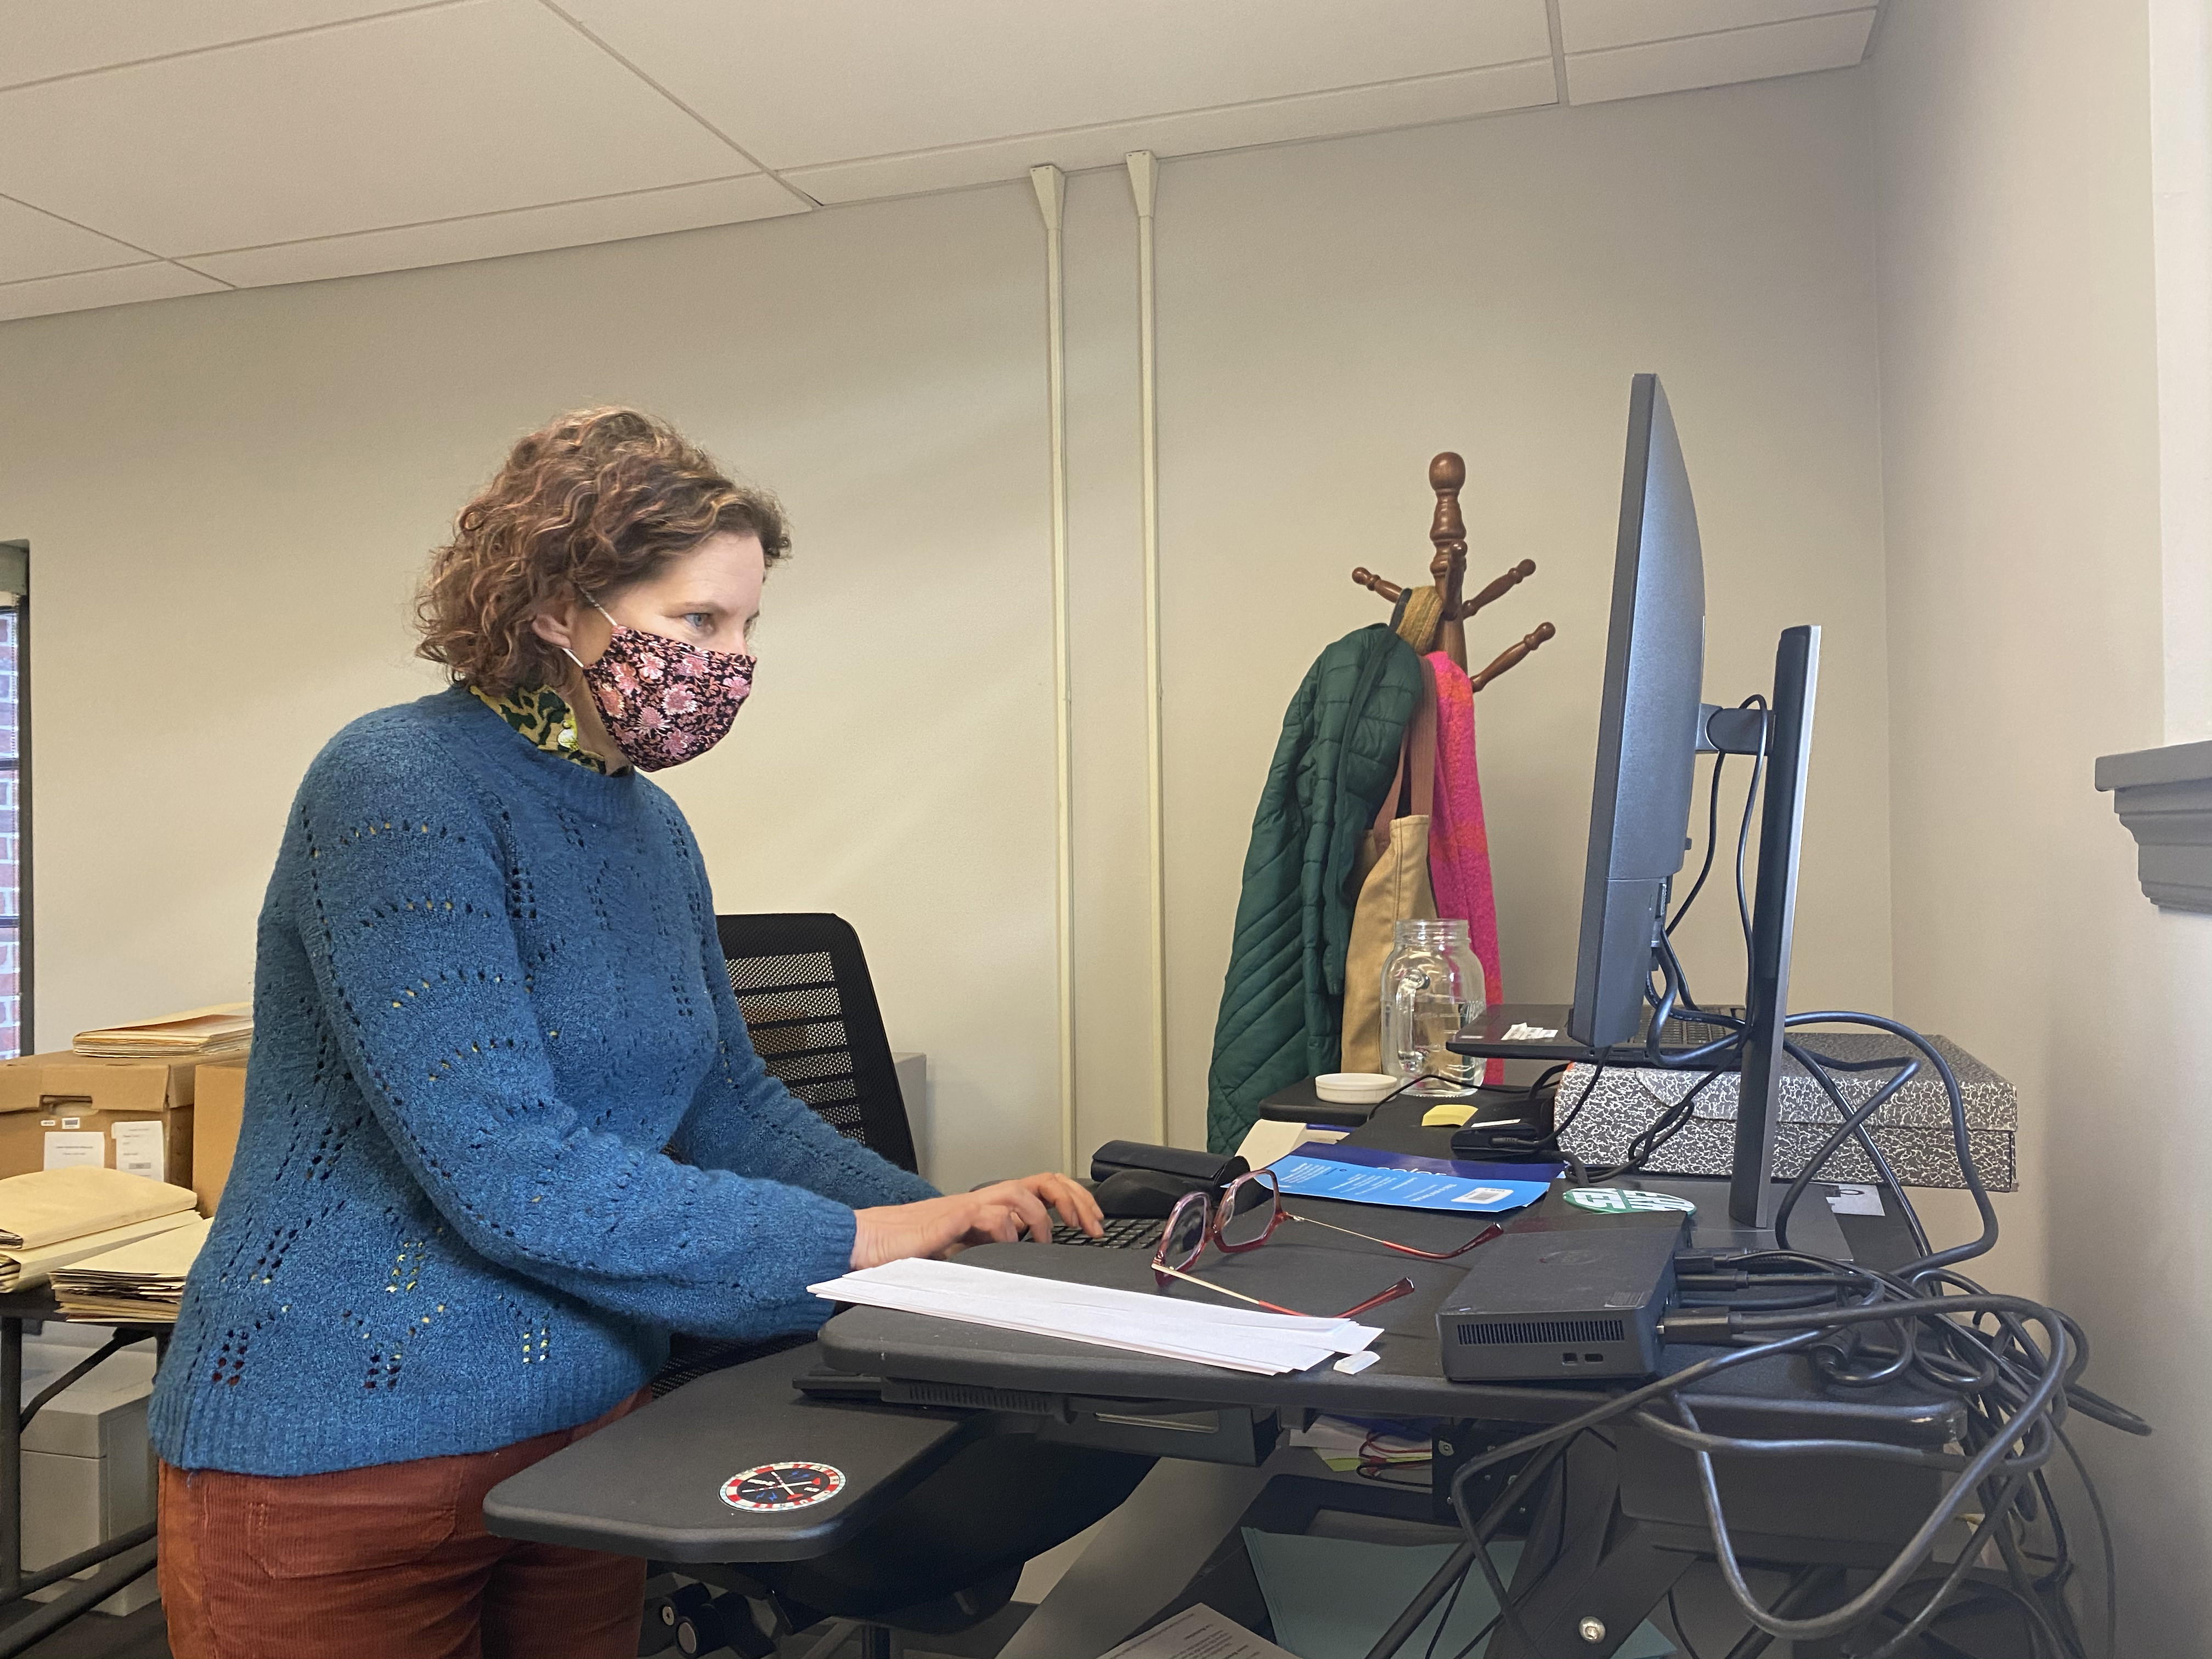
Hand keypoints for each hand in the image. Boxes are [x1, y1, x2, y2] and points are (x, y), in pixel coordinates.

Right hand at [851, 1172, 1103, 1268]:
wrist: (868, 1245)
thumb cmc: (907, 1250)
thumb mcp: (964, 1253)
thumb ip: (991, 1249)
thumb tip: (1026, 1261)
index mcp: (989, 1206)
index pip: (1041, 1188)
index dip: (1073, 1200)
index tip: (1092, 1224)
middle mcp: (983, 1200)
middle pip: (1042, 1181)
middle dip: (1075, 1200)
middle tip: (1093, 1225)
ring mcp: (968, 1206)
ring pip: (1021, 1192)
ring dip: (1043, 1217)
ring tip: (1049, 1242)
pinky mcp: (951, 1218)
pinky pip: (991, 1214)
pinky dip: (1007, 1231)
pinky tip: (1008, 1249)